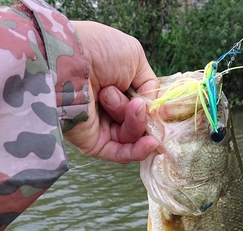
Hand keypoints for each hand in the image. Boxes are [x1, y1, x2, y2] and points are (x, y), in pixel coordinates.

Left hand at [63, 21, 159, 162]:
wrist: (69, 61)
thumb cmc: (98, 52)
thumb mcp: (135, 58)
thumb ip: (149, 85)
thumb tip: (152, 110)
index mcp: (118, 88)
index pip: (143, 108)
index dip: (153, 111)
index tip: (161, 110)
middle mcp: (109, 109)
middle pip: (139, 125)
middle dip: (142, 115)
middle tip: (136, 104)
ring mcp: (101, 128)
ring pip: (132, 137)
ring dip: (135, 123)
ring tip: (130, 107)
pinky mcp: (93, 143)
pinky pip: (120, 154)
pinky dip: (137, 151)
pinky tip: (150, 143)